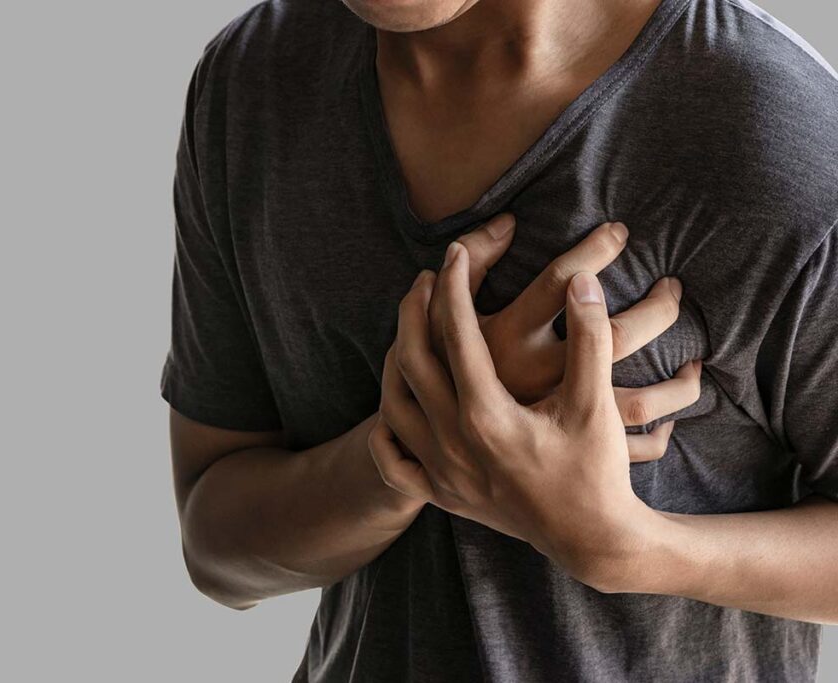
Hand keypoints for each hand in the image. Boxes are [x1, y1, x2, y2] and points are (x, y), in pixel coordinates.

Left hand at [370, 242, 668, 586]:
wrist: (592, 540)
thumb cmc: (597, 472)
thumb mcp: (598, 404)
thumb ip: (589, 339)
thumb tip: (582, 282)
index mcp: (487, 415)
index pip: (457, 333)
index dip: (455, 284)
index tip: (456, 251)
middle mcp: (453, 441)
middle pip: (412, 359)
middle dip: (416, 310)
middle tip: (426, 278)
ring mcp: (441, 471)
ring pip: (393, 403)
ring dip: (396, 358)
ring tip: (411, 329)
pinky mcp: (441, 496)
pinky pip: (393, 462)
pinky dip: (384, 430)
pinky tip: (393, 406)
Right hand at [429, 213, 700, 460]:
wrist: (438, 452)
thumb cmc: (444, 372)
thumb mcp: (445, 313)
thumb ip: (470, 265)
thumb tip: (508, 222)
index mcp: (506, 342)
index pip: (560, 281)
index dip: (594, 250)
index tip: (620, 232)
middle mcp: (539, 379)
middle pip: (618, 336)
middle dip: (659, 306)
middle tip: (673, 285)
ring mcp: (559, 419)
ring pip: (644, 399)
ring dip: (680, 380)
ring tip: (695, 357)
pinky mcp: (572, 452)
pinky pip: (637, 445)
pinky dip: (663, 431)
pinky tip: (672, 414)